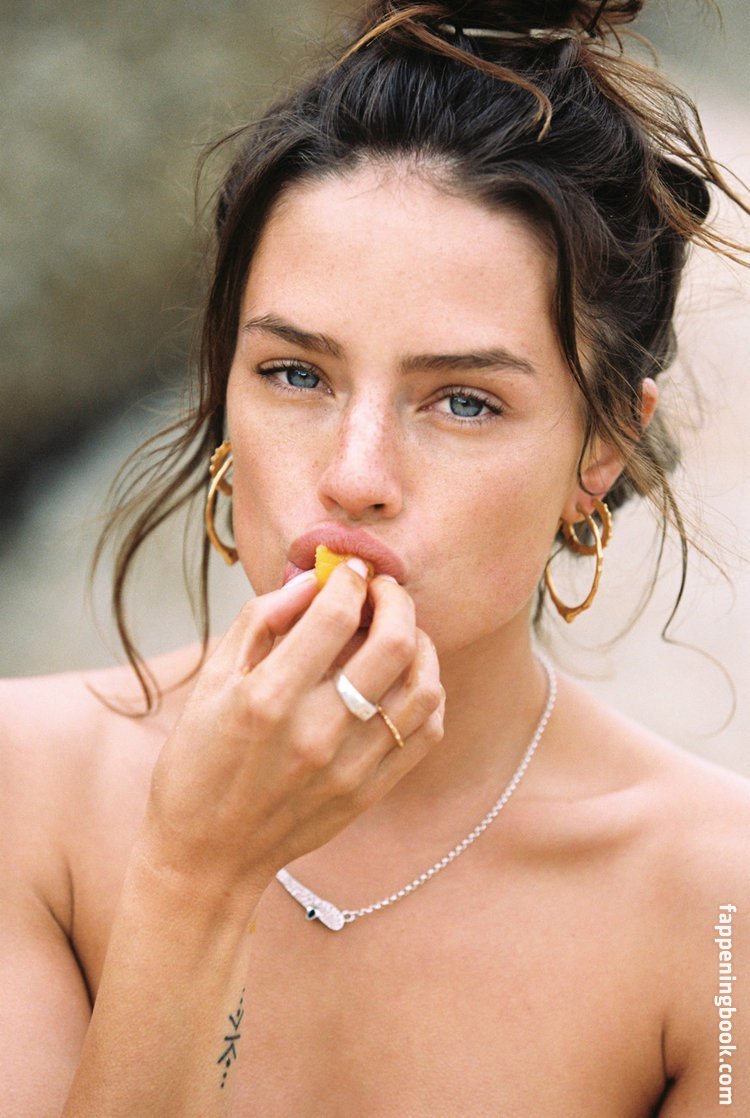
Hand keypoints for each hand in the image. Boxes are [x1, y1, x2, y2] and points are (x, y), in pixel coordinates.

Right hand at [141, 562, 444, 902]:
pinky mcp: (369, 791)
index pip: (336, 614)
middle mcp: (315, 731)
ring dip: (421, 642)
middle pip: (393, 642)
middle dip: (394, 598)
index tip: (348, 570)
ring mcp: (350, 766)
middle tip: (382, 589)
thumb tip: (310, 580)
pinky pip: (425, 731)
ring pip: (423, 686)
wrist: (208, 857)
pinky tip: (407, 677)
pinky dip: (427, 691)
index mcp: (267, 699)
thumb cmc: (199, 763)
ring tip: (401, 629)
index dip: (349, 577)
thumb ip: (259, 623)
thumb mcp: (210, 684)